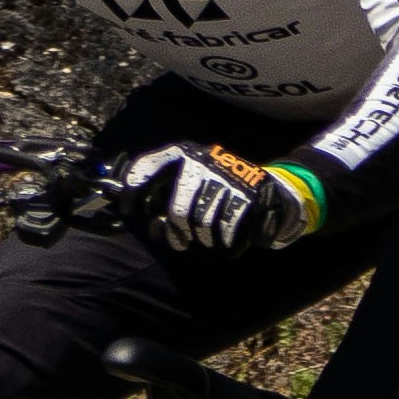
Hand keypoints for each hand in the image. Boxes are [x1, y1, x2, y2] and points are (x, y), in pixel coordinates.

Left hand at [108, 141, 323, 252]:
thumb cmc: (217, 196)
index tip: (128, 207)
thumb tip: (154, 227)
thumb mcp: (189, 194)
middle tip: (183, 238)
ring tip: (209, 237)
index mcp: (185, 155)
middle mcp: (204, 161)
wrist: (270, 191)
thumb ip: (164, 208)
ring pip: (203, 223)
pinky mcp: (250, 194)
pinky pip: (228, 229)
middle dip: (179, 231)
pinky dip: (226, 244)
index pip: (150, 166)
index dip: (135, 188)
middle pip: (179, 210)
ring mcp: (227, 176)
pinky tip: (227, 244)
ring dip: (204, 238)